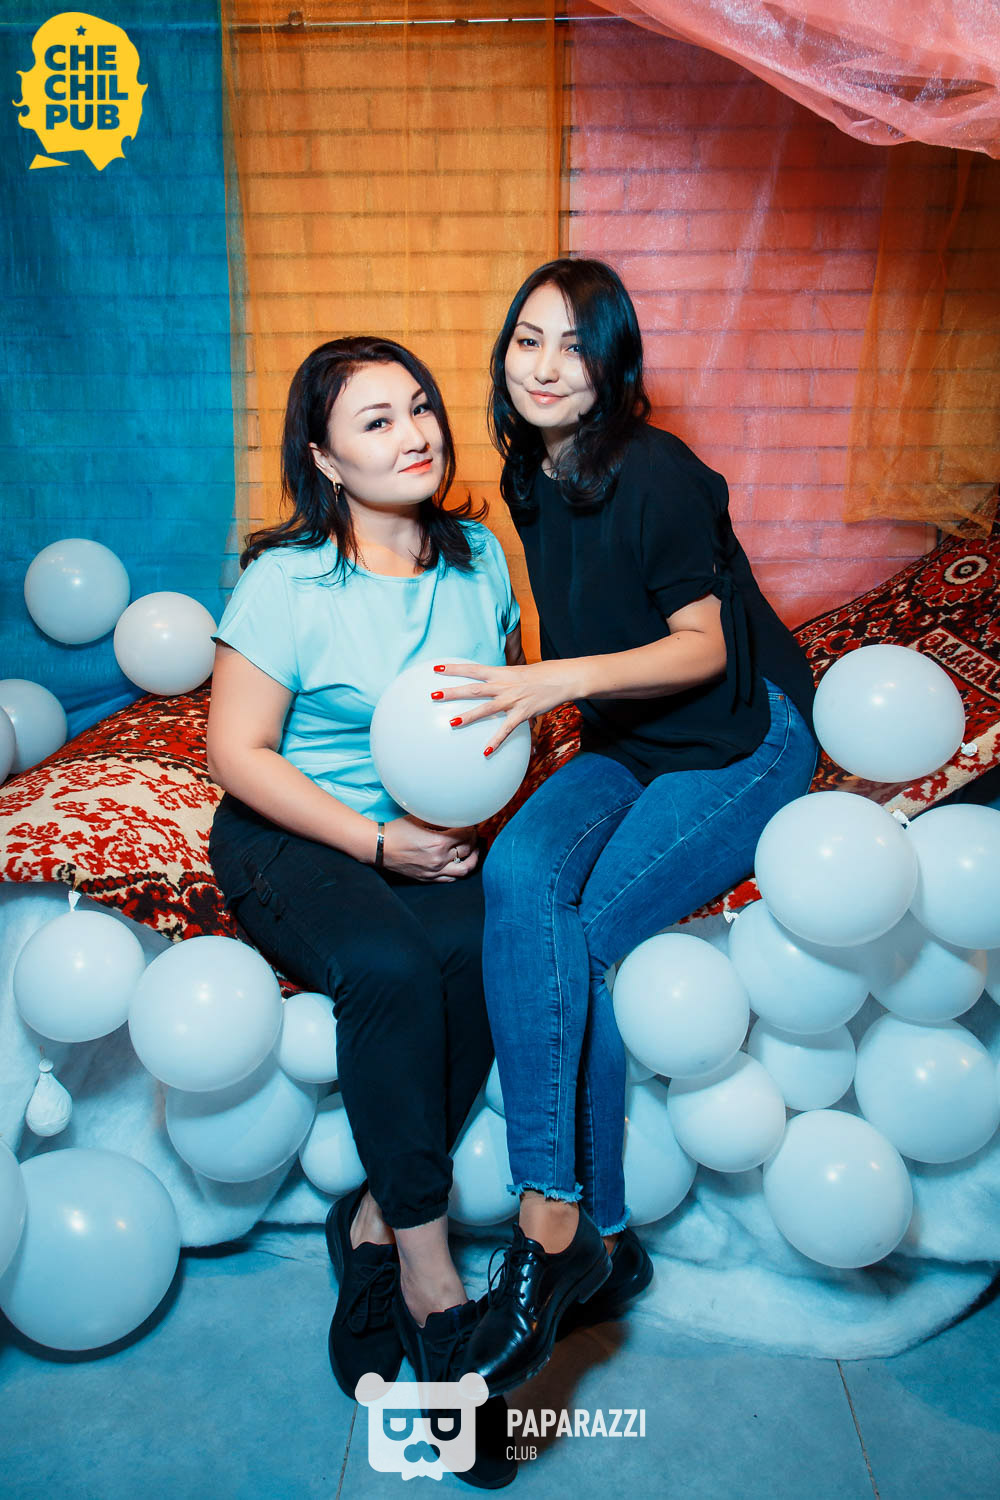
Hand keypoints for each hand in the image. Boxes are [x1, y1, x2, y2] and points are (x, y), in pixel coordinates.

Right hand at [381, 816, 478, 882]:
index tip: (470, 823)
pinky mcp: (428, 878)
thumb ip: (440, 819)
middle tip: (473, 834)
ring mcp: (434, 872)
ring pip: (464, 870)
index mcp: (439, 843)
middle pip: (468, 851)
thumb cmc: (396, 830)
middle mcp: (439, 860)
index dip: (471, 828)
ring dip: (472, 859)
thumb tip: (455, 817)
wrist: (379, 847)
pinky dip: (459, 871)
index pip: (467, 835)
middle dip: (474, 840)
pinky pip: (451, 879)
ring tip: (474, 851)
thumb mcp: (420, 818)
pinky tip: (460, 863)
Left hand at [430, 660, 582, 753]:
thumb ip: (504, 679)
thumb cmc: (542, 674)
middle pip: (472, 688)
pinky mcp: (523, 713)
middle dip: (452, 692)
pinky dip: (496, 740)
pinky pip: (506, 729)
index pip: (473, 669)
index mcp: (501, 673)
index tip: (437, 668)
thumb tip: (493, 684)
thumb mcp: (519, 672)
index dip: (454, 669)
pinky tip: (486, 751)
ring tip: (451, 722)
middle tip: (433, 695)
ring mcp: (512, 699)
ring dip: (468, 715)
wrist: (563, 678)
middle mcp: (503, 685)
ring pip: (485, 708)